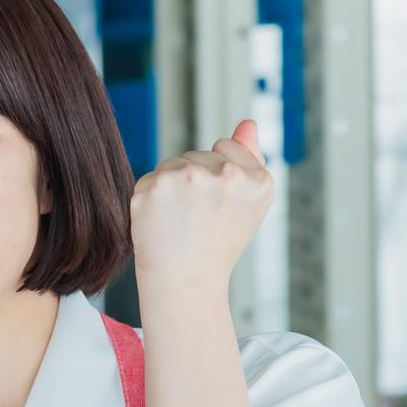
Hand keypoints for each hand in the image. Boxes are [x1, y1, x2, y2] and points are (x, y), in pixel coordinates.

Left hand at [129, 120, 274, 295]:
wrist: (185, 283)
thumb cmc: (217, 244)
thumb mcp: (247, 203)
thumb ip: (249, 158)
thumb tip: (248, 123)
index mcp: (257, 179)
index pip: (226, 146)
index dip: (217, 175)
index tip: (217, 205)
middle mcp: (226, 175)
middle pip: (197, 155)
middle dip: (193, 181)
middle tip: (197, 220)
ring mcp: (189, 178)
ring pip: (172, 164)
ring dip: (171, 188)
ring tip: (180, 222)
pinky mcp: (156, 186)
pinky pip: (150, 178)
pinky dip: (150, 199)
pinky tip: (160, 222)